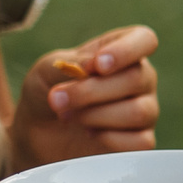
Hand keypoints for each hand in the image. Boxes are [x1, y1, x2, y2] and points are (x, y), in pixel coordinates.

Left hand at [11, 26, 159, 166]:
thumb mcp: (48, 69)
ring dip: (95, 115)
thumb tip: (95, 65)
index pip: (145, 40)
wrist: (37, 134)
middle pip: (137, 79)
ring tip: (68, 117)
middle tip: (57, 98)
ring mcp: (145, 111)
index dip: (126, 51)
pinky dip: (109, 138)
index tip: (97, 65)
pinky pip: (140, 142)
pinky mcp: (140, 142)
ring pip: (139, 111)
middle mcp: (140, 79)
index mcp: (122, 51)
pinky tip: (89, 133)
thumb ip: (72, 62)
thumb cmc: (47, 92)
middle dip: (91, 91)